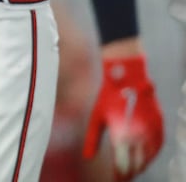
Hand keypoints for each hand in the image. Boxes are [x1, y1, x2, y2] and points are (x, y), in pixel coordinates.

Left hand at [84, 54, 163, 180]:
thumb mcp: (97, 117)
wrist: (127, 75)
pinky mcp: (159, 123)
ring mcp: (151, 130)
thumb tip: (87, 157)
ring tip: (133, 169)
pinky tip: (146, 157)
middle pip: (138, 163)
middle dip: (130, 172)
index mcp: (122, 136)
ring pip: (149, 157)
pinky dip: (152, 155)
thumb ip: (92, 139)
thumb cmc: (108, 95)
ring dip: (142, 165)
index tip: (116, 178)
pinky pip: (158, 146)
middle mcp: (139, 135)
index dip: (120, 174)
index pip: (124, 165)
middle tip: (123, 176)